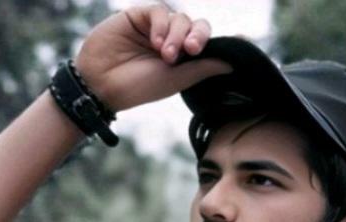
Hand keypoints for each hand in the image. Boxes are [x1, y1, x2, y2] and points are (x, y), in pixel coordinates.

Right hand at [75, 4, 231, 111]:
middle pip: (197, 27)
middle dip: (198, 37)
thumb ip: (204, 68)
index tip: (242, 42)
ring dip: (177, 35)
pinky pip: (160, 10)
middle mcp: (173, 41)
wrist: (103, 83)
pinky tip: (157, 42)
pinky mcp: (140, 16)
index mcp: (184, 59)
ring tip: (166, 55)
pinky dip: (162, 25)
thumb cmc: (140, 86)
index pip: (207, 43)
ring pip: (180, 18)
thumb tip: (234, 63)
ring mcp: (157, 28)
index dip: (222, 42)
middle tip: (191, 51)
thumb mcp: (178, 79)